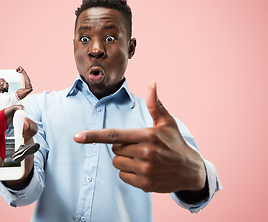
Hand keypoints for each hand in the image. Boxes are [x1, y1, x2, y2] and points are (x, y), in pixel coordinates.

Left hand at [74, 81, 205, 192]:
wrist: (190, 170)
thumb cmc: (176, 142)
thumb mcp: (167, 122)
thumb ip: (155, 104)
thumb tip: (152, 82)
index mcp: (147, 135)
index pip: (114, 135)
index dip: (93, 136)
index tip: (77, 137)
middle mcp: (145, 153)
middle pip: (115, 149)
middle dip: (122, 147)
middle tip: (140, 147)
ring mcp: (145, 170)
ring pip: (118, 163)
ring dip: (125, 160)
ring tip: (143, 159)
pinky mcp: (145, 184)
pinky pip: (123, 177)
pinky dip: (129, 173)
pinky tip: (144, 170)